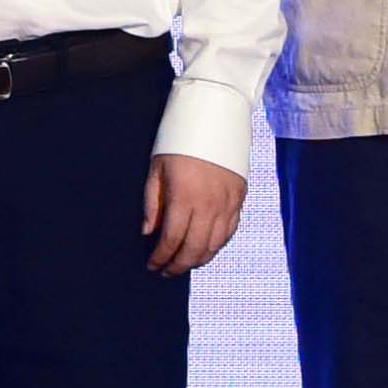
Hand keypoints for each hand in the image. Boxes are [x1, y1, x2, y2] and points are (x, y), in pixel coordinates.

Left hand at [137, 151, 245, 276]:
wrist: (215, 115)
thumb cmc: (178, 139)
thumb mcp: (157, 168)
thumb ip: (152, 203)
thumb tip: (148, 232)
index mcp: (184, 197)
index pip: (171, 240)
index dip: (161, 258)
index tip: (152, 266)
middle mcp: (209, 205)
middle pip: (195, 249)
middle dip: (178, 265)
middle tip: (166, 271)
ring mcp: (227, 203)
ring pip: (215, 245)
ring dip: (198, 259)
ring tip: (184, 263)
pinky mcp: (239, 198)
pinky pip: (230, 231)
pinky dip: (217, 244)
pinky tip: (205, 248)